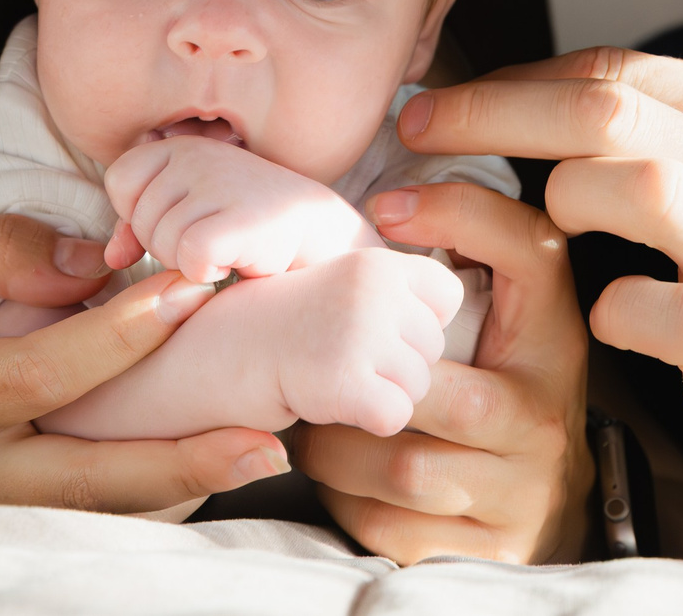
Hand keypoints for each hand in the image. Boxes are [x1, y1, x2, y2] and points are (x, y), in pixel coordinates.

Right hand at [0, 213, 291, 513]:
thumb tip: (91, 261)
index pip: (42, 371)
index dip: (119, 334)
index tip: (191, 290)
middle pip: (92, 480)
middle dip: (183, 459)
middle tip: (263, 435)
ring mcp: (7, 521)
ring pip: (112, 516)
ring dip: (191, 487)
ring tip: (264, 449)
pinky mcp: (32, 538)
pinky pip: (111, 523)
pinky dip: (169, 497)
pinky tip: (222, 462)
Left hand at [102, 136, 377, 281]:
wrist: (321, 236)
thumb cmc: (249, 226)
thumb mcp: (190, 215)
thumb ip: (144, 228)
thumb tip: (112, 259)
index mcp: (180, 144)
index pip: (119, 180)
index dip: (140, 213)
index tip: (182, 221)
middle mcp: (196, 154)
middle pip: (141, 220)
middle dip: (169, 246)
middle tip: (216, 238)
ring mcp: (218, 182)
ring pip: (163, 244)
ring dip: (191, 263)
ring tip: (231, 247)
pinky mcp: (238, 219)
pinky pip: (189, 260)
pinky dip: (208, 273)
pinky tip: (237, 261)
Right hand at [250, 247, 461, 437]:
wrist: (214, 352)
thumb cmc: (288, 327)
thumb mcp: (349, 290)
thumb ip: (402, 297)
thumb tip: (467, 326)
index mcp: (379, 261)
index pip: (447, 297)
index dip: (414, 322)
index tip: (368, 327)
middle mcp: (376, 288)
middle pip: (434, 350)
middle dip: (395, 365)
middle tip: (339, 355)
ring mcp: (361, 332)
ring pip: (418, 389)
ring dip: (379, 395)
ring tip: (330, 375)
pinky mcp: (346, 380)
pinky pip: (393, 418)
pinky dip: (364, 422)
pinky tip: (327, 399)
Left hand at [298, 182, 593, 564]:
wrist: (552, 495)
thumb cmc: (507, 381)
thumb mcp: (512, 313)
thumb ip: (472, 250)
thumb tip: (388, 208)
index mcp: (551, 341)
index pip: (529, 254)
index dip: (460, 217)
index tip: (386, 210)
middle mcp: (543, 420)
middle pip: (439, 395)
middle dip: (360, 384)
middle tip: (310, 369)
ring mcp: (518, 493)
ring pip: (404, 470)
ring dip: (337, 448)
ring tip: (310, 423)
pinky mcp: (486, 551)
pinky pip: (393, 527)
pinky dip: (346, 499)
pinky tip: (336, 474)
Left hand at [395, 49, 682, 528]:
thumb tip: (628, 102)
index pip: (626, 70)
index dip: (523, 79)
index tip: (458, 97)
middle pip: (607, 111)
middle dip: (494, 114)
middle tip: (420, 132)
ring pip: (634, 187)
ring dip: (559, 202)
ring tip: (528, 233)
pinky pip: (662, 314)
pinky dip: (617, 312)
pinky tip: (608, 321)